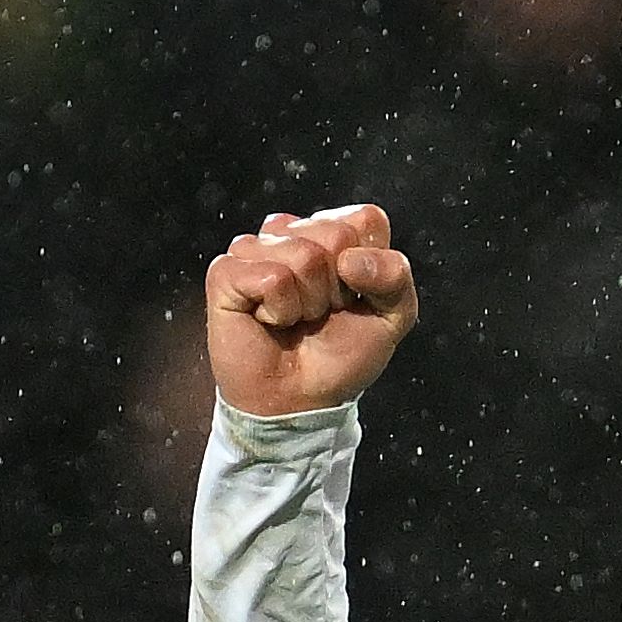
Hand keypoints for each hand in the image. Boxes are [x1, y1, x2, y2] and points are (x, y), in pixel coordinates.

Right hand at [208, 203, 420, 418]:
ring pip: (304, 256)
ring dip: (308, 304)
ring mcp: (255, 248)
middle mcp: (291, 233)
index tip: (354, 300)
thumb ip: (394, 277)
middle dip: (338, 288)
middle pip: (335, 235)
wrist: (302, 401)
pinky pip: (272, 278)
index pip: (365, 219)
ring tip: (295, 320)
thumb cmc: (339, 359)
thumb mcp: (391, 319)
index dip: (369, 268)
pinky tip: (270, 322)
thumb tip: (350, 260)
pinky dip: (280, 311)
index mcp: (331, 233)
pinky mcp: (226, 271)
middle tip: (320, 314)